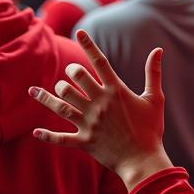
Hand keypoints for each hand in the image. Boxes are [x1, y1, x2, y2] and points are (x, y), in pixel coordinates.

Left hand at [30, 30, 172, 191]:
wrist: (144, 161)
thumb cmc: (152, 130)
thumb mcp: (155, 99)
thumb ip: (153, 73)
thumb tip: (158, 49)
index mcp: (116, 91)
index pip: (100, 62)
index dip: (89, 45)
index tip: (79, 32)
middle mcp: (99, 104)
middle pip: (75, 79)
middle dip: (71, 72)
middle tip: (72, 73)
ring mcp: (89, 123)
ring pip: (61, 105)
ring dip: (46, 97)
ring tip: (35, 91)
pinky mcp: (83, 141)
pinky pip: (60, 138)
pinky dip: (47, 135)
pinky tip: (35, 131)